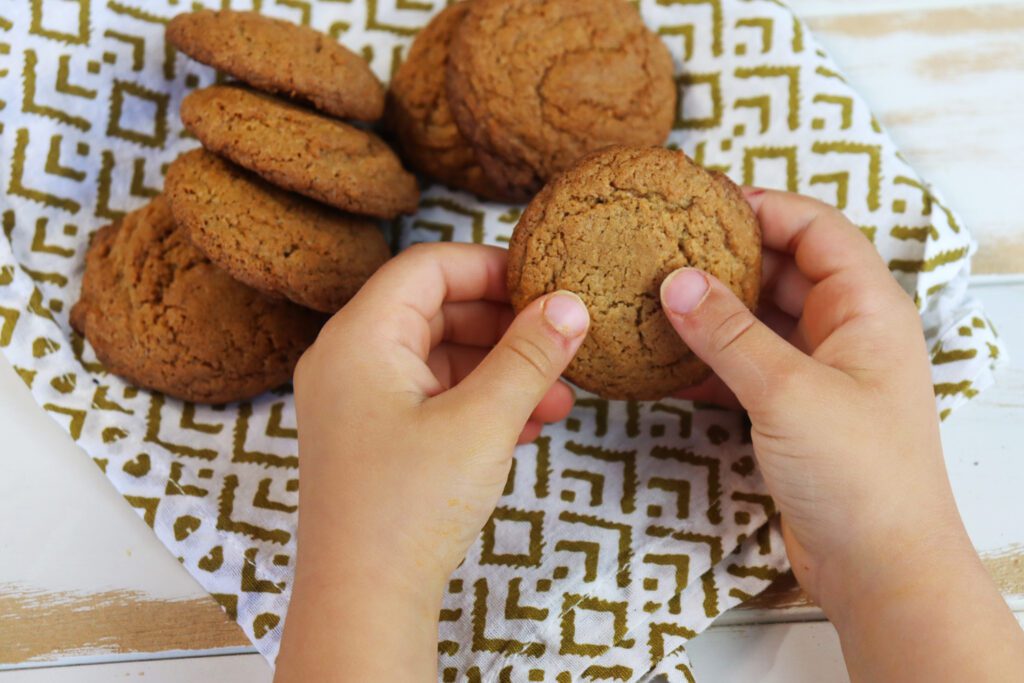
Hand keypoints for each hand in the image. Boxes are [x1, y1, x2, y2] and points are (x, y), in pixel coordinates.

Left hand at [275, 243, 588, 681]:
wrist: (363, 600)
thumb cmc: (406, 509)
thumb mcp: (482, 421)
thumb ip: (528, 356)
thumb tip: (568, 306)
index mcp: (359, 338)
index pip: (427, 267)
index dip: (490, 267)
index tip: (543, 285)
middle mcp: (348, 360)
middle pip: (435, 310)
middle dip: (504, 327)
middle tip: (558, 340)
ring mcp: (357, 402)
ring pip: (439, 359)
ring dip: (500, 371)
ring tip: (560, 395)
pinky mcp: (372, 438)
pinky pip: (431, 398)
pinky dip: (478, 402)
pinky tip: (530, 424)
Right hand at [659, 189, 1023, 680]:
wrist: (878, 567)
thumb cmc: (858, 474)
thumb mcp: (786, 391)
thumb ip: (728, 333)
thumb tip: (676, 281)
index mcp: (866, 308)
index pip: (815, 228)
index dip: (761, 206)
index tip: (699, 201)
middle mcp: (846, 332)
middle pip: (783, 270)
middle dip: (726, 258)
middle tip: (663, 248)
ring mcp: (820, 374)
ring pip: (760, 320)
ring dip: (712, 310)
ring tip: (653, 296)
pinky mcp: (793, 411)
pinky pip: (746, 366)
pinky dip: (709, 359)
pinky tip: (665, 359)